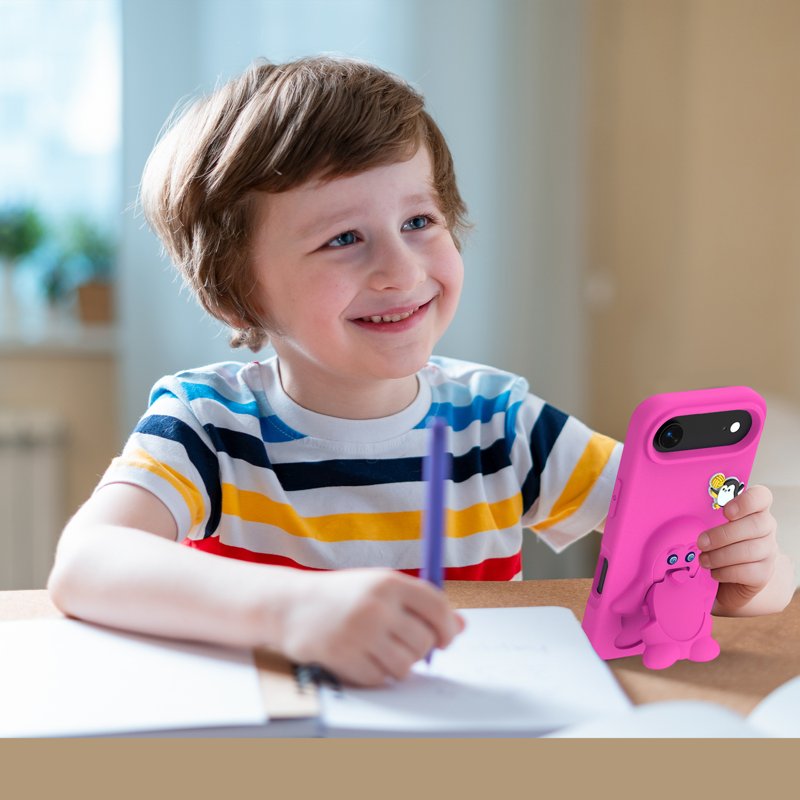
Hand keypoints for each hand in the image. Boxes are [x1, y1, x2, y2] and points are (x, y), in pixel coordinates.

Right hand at [277, 568, 464, 686]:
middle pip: (424, 640)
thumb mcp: (381, 587)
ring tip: (385, 651)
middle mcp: (376, 606)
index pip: (437, 606)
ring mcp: (359, 633)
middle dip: (422, 648)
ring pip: (405, 665)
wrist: (291, 605)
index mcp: (388, 582)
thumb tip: (462, 626)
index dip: (448, 626)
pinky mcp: (343, 657)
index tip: (447, 637)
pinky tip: (364, 657)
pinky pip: (380, 678)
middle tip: (406, 644)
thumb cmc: (345, 596)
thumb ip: (421, 604)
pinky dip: (378, 674)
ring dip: (401, 663)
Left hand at [697, 484, 778, 613]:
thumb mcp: (712, 525)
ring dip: (721, 556)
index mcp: (754, 509)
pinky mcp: (765, 573)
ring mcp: (769, 551)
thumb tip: (681, 513)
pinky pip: (748, 571)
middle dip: (723, 535)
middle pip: (756, 525)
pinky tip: (715, 572)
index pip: (762, 496)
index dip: (747, 501)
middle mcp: (766, 528)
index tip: (726, 511)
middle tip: (701, 542)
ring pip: (750, 550)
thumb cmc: (718, 543)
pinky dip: (726, 572)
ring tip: (703, 559)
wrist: (732, 576)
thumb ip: (706, 516)